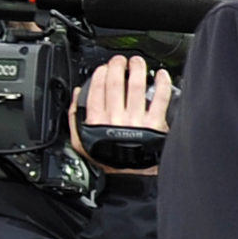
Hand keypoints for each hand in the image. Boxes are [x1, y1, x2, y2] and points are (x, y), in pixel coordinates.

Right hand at [72, 54, 173, 172]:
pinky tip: (161, 75)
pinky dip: (162, 84)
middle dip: (117, 66)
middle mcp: (116, 118)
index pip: (97, 89)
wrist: (131, 178)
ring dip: (137, 69)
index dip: (100, 73)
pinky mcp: (155, 124)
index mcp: (97, 120)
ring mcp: (136, 120)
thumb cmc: (109, 159)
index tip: (104, 67)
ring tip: (137, 61)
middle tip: (120, 60)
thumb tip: (77, 94)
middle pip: (116, 83)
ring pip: (136, 87)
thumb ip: (75, 116)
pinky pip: (160, 99)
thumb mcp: (81, 141)